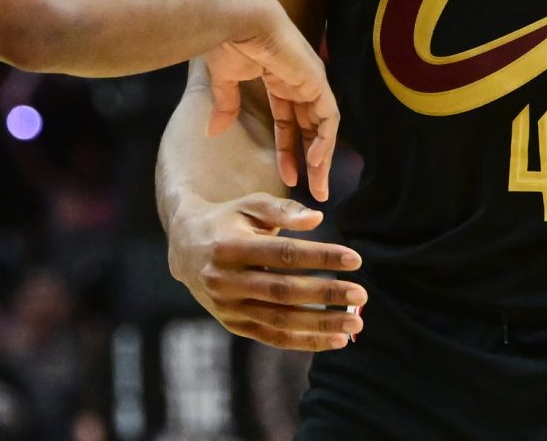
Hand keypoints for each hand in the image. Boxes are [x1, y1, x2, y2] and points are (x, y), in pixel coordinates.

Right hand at [168, 193, 365, 351]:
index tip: (354, 259)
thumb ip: (282, 209)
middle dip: (326, 294)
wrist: (185, 248)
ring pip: (280, 320)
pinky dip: (306, 342)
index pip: (282, 255)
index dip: (319, 256)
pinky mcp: (233, 325)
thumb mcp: (249, 205)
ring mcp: (227, 307)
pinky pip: (273, 338)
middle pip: (283, 291)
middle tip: (361, 295)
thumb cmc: (227, 220)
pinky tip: (336, 340)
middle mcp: (225, 280)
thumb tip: (317, 219)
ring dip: (321, 325)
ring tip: (354, 323)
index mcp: (229, 246)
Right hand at [201, 0, 339, 200]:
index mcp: (280, 79)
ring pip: (324, 127)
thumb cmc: (229, 41)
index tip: (286, 177)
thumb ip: (225, 104)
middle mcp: (300, 82)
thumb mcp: (225, 80)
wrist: (236, 17)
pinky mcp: (316, 81)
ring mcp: (311, 81)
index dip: (288, 150)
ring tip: (318, 187)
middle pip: (311, 129)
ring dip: (322, 159)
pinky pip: (328, 117)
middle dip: (312, 161)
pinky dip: (324, 140)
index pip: (290, 122)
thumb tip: (213, 131)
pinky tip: (315, 161)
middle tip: (314, 192)